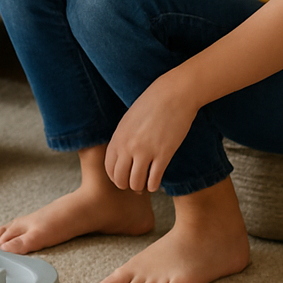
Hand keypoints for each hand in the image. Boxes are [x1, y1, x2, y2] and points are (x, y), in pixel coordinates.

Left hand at [103, 74, 198, 192]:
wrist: (174, 94)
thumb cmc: (152, 104)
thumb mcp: (129, 120)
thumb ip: (123, 138)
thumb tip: (123, 156)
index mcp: (118, 137)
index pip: (109, 167)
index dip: (115, 178)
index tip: (122, 180)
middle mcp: (128, 146)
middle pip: (120, 178)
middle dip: (126, 185)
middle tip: (134, 186)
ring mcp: (145, 151)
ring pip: (136, 183)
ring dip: (140, 187)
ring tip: (145, 185)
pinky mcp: (163, 154)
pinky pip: (154, 179)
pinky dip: (154, 186)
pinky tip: (156, 184)